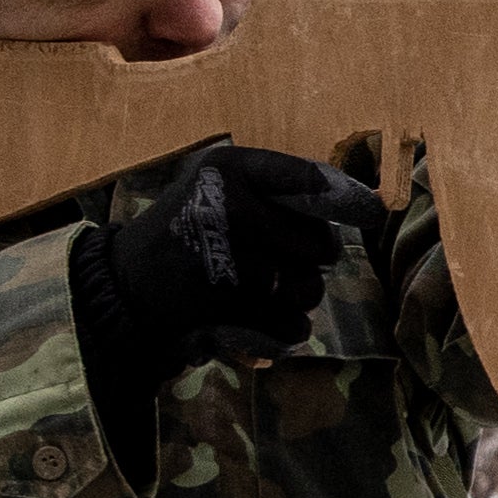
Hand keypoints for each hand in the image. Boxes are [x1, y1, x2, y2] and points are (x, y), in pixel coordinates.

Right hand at [101, 140, 387, 374]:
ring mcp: (230, 261)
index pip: (307, 179)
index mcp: (228, 169)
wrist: (125, 287)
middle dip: (308, 258)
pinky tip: (254, 315)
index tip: (372, 212)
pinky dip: (282, 328)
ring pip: (309, 288)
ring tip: (256, 286)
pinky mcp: (230, 309)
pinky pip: (292, 324)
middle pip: (320, 244)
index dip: (347, 197)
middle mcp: (230, 209)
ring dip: (294, 295)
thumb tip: (358, 200)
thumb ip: (276, 184)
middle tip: (273, 258)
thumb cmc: (183, 229)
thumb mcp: (216, 185)